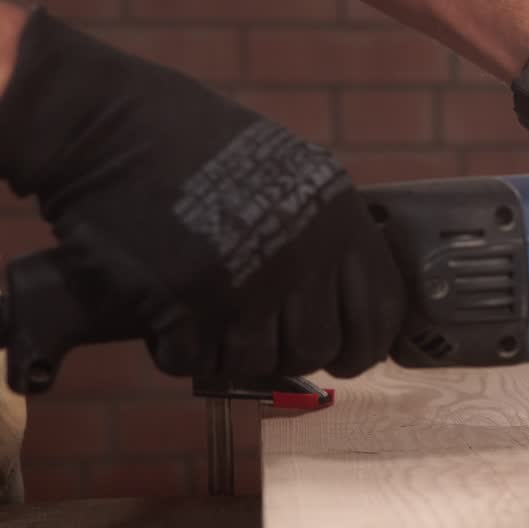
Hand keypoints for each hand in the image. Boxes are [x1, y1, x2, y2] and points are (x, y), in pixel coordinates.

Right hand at [0, 8, 403, 378]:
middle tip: (260, 335)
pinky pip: (196, 362)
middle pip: (319, 347)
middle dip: (289, 351)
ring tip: (209, 316)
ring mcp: (248, 283)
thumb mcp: (294, 172)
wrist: (108, 125)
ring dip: (230, 350)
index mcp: (339, 220)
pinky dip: (179, 350)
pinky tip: (169, 315)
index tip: (344, 356)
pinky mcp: (188, 305)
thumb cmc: (198, 144)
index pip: (381, 313)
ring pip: (260, 362)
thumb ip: (329, 235)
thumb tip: (351, 306)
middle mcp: (304, 255)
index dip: (364, 345)